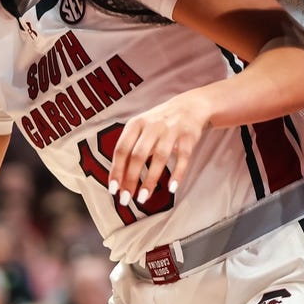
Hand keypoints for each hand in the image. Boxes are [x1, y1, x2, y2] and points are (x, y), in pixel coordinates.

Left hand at [107, 91, 211, 205]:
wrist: (190, 105)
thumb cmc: (160, 123)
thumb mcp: (141, 128)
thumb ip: (130, 150)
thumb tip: (118, 179)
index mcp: (136, 124)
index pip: (122, 149)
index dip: (116, 170)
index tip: (113, 189)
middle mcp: (152, 126)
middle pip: (138, 155)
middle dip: (130, 179)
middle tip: (126, 198)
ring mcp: (171, 130)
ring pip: (159, 157)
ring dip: (150, 179)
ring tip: (144, 197)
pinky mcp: (188, 136)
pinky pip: (183, 157)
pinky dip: (177, 173)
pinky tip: (171, 188)